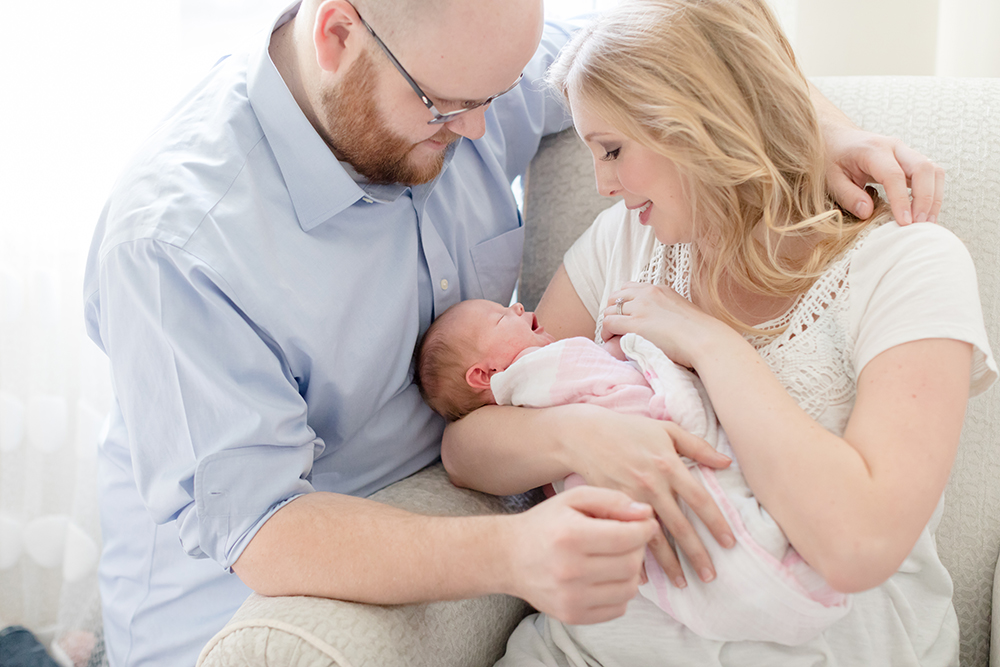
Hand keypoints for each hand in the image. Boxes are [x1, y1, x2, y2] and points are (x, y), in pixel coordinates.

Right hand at [505, 486, 657, 623]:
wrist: (509, 557)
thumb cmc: (546, 524)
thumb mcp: (574, 499)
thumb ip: (612, 500)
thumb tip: (646, 513)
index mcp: (571, 536)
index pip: (627, 537)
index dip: (645, 529)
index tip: (646, 524)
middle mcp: (570, 570)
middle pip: (631, 564)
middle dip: (639, 549)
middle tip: (630, 539)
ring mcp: (571, 597)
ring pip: (629, 589)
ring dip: (632, 571)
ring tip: (618, 557)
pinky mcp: (572, 616)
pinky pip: (618, 609)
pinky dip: (620, 592)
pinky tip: (607, 576)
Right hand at [565, 406, 734, 590]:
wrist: (585, 434)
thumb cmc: (629, 429)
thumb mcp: (666, 430)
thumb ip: (697, 446)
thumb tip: (727, 462)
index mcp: (668, 464)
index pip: (699, 500)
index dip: (716, 523)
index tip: (729, 544)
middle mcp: (651, 484)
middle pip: (680, 526)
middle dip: (697, 554)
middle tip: (711, 576)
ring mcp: (630, 498)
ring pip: (653, 537)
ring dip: (670, 563)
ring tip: (682, 584)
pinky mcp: (611, 506)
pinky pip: (626, 537)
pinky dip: (634, 558)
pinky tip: (644, 578)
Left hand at [603, 283, 724, 367]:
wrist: (703, 339)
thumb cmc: (699, 333)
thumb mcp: (682, 312)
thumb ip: (668, 312)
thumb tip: (663, 323)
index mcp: (660, 289)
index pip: (629, 288)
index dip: (622, 302)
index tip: (624, 315)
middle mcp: (647, 293)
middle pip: (615, 296)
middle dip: (611, 311)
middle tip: (615, 327)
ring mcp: (640, 307)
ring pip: (609, 310)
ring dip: (608, 323)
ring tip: (613, 336)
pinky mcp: (635, 323)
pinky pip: (609, 323)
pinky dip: (606, 332)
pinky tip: (612, 341)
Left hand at [824, 125, 943, 225]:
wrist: (837, 138)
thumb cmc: (832, 157)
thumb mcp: (831, 178)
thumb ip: (847, 195)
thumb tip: (867, 213)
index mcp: (873, 150)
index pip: (894, 175)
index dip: (902, 200)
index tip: (904, 222)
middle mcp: (895, 147)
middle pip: (924, 168)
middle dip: (926, 199)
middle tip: (919, 225)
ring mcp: (906, 152)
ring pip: (933, 170)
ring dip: (934, 197)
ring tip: (926, 223)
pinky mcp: (910, 160)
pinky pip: (931, 174)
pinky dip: (932, 194)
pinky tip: (924, 213)